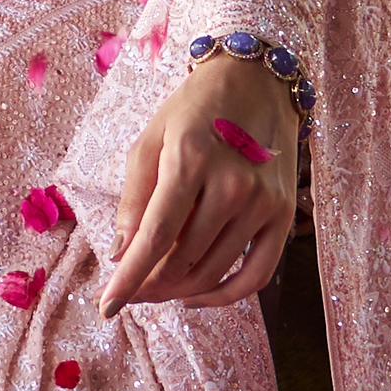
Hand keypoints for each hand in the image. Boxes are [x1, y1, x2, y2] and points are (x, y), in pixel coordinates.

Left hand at [100, 53, 301, 313]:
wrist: (255, 84)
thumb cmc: (192, 111)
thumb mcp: (150, 141)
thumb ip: (133, 199)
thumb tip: (119, 255)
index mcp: (190, 159)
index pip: (156, 236)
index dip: (129, 278)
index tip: (107, 307)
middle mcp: (232, 184)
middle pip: (183, 259)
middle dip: (148, 285)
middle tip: (128, 291)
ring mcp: (263, 202)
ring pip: (213, 270)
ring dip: (177, 291)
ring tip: (154, 290)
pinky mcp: (284, 215)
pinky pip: (256, 275)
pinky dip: (223, 295)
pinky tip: (195, 297)